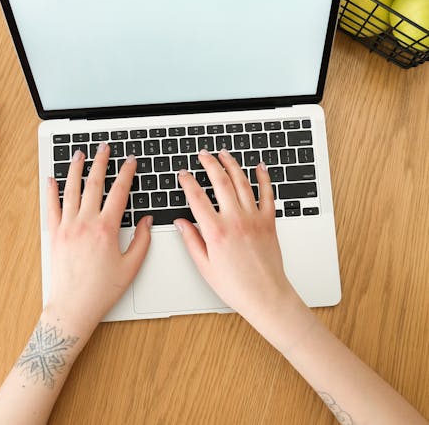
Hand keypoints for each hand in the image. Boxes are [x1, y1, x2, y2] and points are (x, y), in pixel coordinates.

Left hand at [47, 145, 151, 340]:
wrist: (73, 308)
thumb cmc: (102, 290)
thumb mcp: (131, 267)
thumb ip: (143, 241)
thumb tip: (147, 221)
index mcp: (106, 229)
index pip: (119, 192)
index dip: (126, 173)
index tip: (130, 161)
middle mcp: (85, 223)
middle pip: (94, 183)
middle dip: (100, 162)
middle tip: (104, 148)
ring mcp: (68, 227)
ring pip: (71, 190)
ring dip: (76, 169)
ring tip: (79, 154)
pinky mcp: (55, 235)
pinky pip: (52, 207)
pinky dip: (52, 191)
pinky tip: (52, 179)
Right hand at [175, 149, 305, 342]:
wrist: (266, 296)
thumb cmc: (236, 286)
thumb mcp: (204, 266)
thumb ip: (191, 240)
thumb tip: (181, 222)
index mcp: (215, 231)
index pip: (196, 197)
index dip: (187, 181)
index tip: (183, 174)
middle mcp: (235, 220)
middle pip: (220, 181)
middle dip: (209, 163)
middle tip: (203, 154)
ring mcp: (254, 218)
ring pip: (242, 182)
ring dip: (232, 164)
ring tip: (224, 154)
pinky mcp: (269, 221)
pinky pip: (267, 193)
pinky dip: (263, 178)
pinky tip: (258, 167)